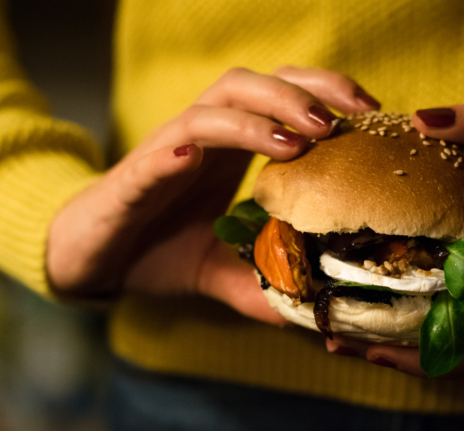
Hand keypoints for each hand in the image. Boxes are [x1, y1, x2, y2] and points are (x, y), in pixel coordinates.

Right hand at [47, 66, 379, 324]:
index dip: (324, 94)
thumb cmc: (157, 251)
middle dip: (299, 93)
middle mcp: (200, 141)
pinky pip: (153, 160)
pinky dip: (175, 154)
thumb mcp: (223, 269)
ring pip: (209, 111)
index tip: (369, 115)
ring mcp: (164, 155)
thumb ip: (265, 281)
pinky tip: (194, 160)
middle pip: (249, 87)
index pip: (279, 101)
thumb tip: (317, 310)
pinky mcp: (130, 182)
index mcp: (227, 150)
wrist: (94, 261)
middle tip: (342, 120)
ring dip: (254, 118)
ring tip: (295, 139)